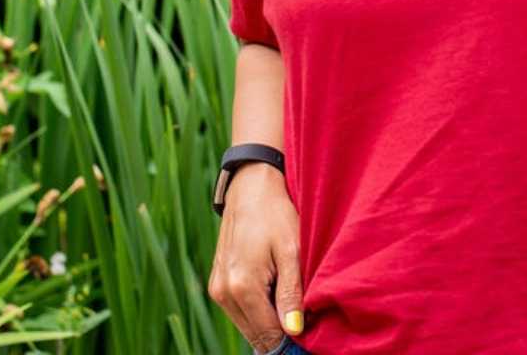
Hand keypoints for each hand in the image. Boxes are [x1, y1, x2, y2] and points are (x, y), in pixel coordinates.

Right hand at [208, 163, 304, 352]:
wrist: (251, 187)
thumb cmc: (276, 213)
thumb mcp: (292, 250)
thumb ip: (291, 293)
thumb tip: (294, 331)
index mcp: (242, 286)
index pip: (269, 335)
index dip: (291, 338)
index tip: (310, 334)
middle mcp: (223, 293)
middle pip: (256, 334)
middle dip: (280, 331)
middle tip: (303, 314)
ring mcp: (217, 289)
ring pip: (248, 324)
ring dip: (269, 319)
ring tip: (290, 294)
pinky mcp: (217, 282)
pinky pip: (240, 310)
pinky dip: (258, 307)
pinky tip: (275, 286)